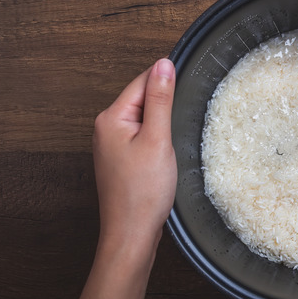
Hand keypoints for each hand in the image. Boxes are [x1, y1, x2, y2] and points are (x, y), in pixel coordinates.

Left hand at [64, 59, 176, 298]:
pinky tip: (168, 152)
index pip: (142, 82)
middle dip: (166, 104)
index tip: (191, 83)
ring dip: (163, 123)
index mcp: (111, 118)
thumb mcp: (158, 139)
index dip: (167, 82)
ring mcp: (112, 145)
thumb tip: (163, 64)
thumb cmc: (143, 192)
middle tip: (185, 118)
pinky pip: (143, 136)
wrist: (132, 233)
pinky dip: (158, 139)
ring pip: (144, 119)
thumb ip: (160, 99)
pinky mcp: (121, 159)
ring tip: (177, 139)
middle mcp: (106, 128)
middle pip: (143, 99)